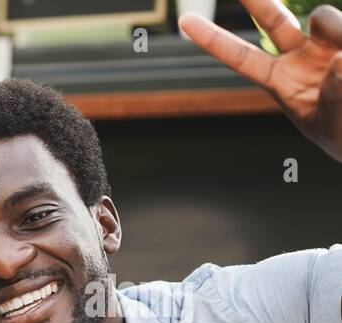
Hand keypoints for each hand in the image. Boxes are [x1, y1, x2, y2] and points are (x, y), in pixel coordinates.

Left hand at [180, 2, 341, 161]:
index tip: (184, 21)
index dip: (213, 39)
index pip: (241, 57)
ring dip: (338, 33)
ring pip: (323, 17)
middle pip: (273, 20)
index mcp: (280, 81)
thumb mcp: (331, 123)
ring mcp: (328, 41)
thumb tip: (340, 60)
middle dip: (255, 0)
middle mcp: (299, 55)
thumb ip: (334, 95)